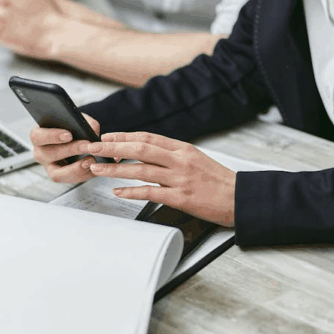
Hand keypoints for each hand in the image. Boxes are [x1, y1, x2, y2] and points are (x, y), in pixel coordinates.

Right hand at [30, 113, 101, 182]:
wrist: (78, 141)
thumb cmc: (72, 128)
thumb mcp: (77, 121)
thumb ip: (83, 122)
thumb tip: (92, 130)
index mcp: (39, 136)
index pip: (38, 136)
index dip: (52, 136)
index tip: (69, 135)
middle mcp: (41, 153)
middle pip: (49, 154)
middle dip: (70, 150)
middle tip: (87, 146)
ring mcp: (49, 167)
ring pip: (57, 174)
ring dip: (76, 168)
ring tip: (91, 160)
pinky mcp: (60, 177)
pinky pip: (70, 181)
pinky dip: (84, 175)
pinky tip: (93, 167)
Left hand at [85, 132, 236, 226]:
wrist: (239, 198)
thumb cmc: (218, 181)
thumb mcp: (197, 159)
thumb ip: (173, 156)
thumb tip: (148, 154)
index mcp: (183, 148)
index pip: (148, 137)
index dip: (124, 136)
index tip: (107, 137)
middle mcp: (179, 160)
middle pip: (140, 148)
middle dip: (112, 147)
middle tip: (93, 148)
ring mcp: (179, 178)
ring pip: (140, 169)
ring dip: (115, 169)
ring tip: (97, 169)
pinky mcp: (180, 197)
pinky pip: (150, 192)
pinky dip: (131, 191)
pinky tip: (118, 191)